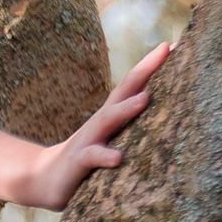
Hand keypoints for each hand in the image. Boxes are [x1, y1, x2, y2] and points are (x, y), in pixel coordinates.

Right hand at [19, 43, 169, 209]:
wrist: (43, 178)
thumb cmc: (87, 160)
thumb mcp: (112, 139)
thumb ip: (134, 128)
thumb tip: (167, 120)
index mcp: (113, 115)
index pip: (135, 83)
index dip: (155, 64)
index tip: (178, 44)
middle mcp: (101, 121)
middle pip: (124, 89)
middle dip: (145, 69)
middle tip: (166, 50)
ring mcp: (88, 139)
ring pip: (108, 119)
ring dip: (126, 108)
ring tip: (145, 98)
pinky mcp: (78, 162)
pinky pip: (92, 157)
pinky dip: (104, 155)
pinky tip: (118, 158)